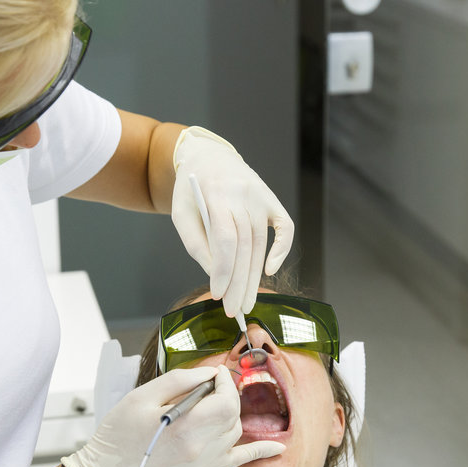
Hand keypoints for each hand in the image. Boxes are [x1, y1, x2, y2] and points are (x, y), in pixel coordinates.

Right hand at [62, 365, 284, 466]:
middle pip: (232, 412)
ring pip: (235, 430)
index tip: (212, 373)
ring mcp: (205, 463)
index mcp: (186, 426)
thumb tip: (208, 374)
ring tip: (209, 405)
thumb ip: (179, 381)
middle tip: (210, 385)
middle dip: (227, 393)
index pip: (225, 397)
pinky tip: (278, 447)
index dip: (223, 380)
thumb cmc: (118, 435)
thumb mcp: (142, 397)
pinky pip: (240, 461)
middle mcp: (202, 447)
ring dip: (229, 413)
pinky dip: (261, 451)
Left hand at [170, 126, 294, 316]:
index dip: (223, 270)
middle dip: (240, 282)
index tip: (219, 295)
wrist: (210, 157)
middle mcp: (243, 194)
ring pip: (261, 243)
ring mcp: (261, 196)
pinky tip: (270, 270)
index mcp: (216, 194)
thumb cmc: (192, 191)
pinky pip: (285, 227)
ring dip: (254, 276)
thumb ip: (196, 244)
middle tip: (235, 309)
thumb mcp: (182, 214)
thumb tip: (215, 276)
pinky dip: (281, 250)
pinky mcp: (272, 200)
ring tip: (247, 301)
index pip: (225, 238)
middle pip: (245, 246)